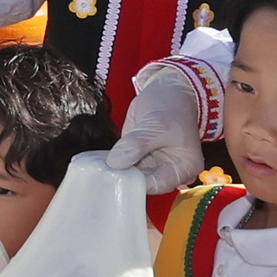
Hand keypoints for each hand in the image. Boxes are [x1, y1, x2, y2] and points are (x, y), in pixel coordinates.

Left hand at [106, 61, 210, 193]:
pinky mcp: (135, 159)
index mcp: (183, 168)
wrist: (168, 92)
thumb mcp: (156, 124)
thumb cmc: (172, 107)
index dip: (135, 182)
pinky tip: (94, 161)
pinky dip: (108, 164)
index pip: (156, 185)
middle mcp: (167, 172)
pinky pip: (120, 166)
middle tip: (100, 172)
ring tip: (94, 167)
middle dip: (121, 179)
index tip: (115, 174)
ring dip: (112, 172)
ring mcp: (150, 166)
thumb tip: (115, 162)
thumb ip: (137, 144)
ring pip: (128, 176)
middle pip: (141, 184)